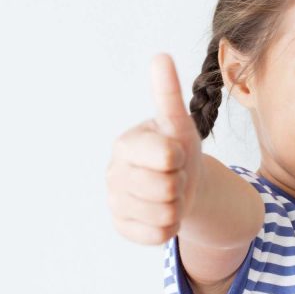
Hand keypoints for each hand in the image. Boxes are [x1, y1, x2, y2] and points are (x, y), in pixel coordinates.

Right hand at [105, 53, 202, 244]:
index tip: (175, 153)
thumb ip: (168, 93)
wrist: (179, 182)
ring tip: (170, 192)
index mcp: (126, 144)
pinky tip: (162, 211)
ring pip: (164, 215)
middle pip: (167, 189)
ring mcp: (115, 202)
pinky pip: (157, 236)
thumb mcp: (178, 122)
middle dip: (180, 183)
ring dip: (177, 206)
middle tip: (174, 174)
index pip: (168, 157)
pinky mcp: (122, 227)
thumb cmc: (178, 147)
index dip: (181, 157)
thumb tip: (160, 57)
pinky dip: (169, 227)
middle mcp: (113, 173)